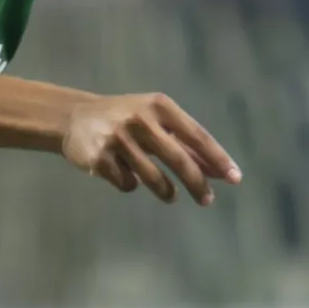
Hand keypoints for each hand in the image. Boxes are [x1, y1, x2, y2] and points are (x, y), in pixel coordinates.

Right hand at [60, 90, 238, 204]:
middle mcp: (140, 119)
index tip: (234, 179)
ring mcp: (117, 138)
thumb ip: (184, 143)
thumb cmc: (125, 119)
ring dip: (166, 191)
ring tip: (171, 196)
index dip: (217, 158)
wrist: (74, 117)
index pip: (196, 135)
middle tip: (207, 201)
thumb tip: (219, 171)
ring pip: (153, 177)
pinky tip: (123, 173)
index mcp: (159, 106)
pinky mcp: (98, 158)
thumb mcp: (154, 120)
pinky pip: (127, 183)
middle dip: (197, 183)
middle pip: (178, 159)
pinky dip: (130, 184)